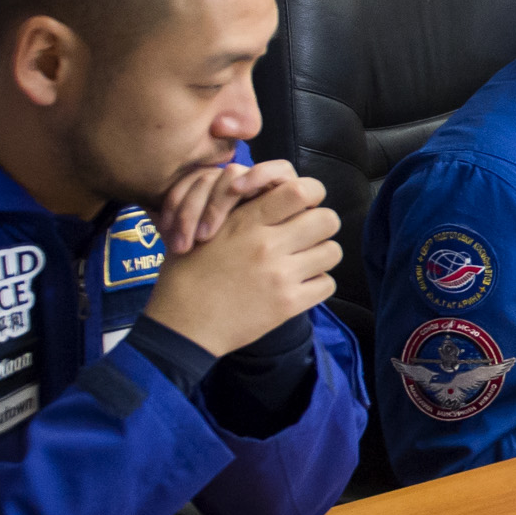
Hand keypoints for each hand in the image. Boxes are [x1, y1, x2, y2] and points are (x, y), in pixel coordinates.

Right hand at [140, 172, 338, 355]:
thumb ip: (239, 210)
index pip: (301, 191)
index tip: (300, 207)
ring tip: (303, 261)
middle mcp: (268, 244)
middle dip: (320, 225)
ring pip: (332, 251)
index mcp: (246, 220)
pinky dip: (317, 284)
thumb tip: (269, 194)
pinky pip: (327, 284)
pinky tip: (299, 286)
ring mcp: (281, 275)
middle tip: (306, 235)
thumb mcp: (204, 228)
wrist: (182, 323)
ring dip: (320, 255)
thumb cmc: (186, 274)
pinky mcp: (288, 304)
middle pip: (328, 219)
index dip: (309, 195)